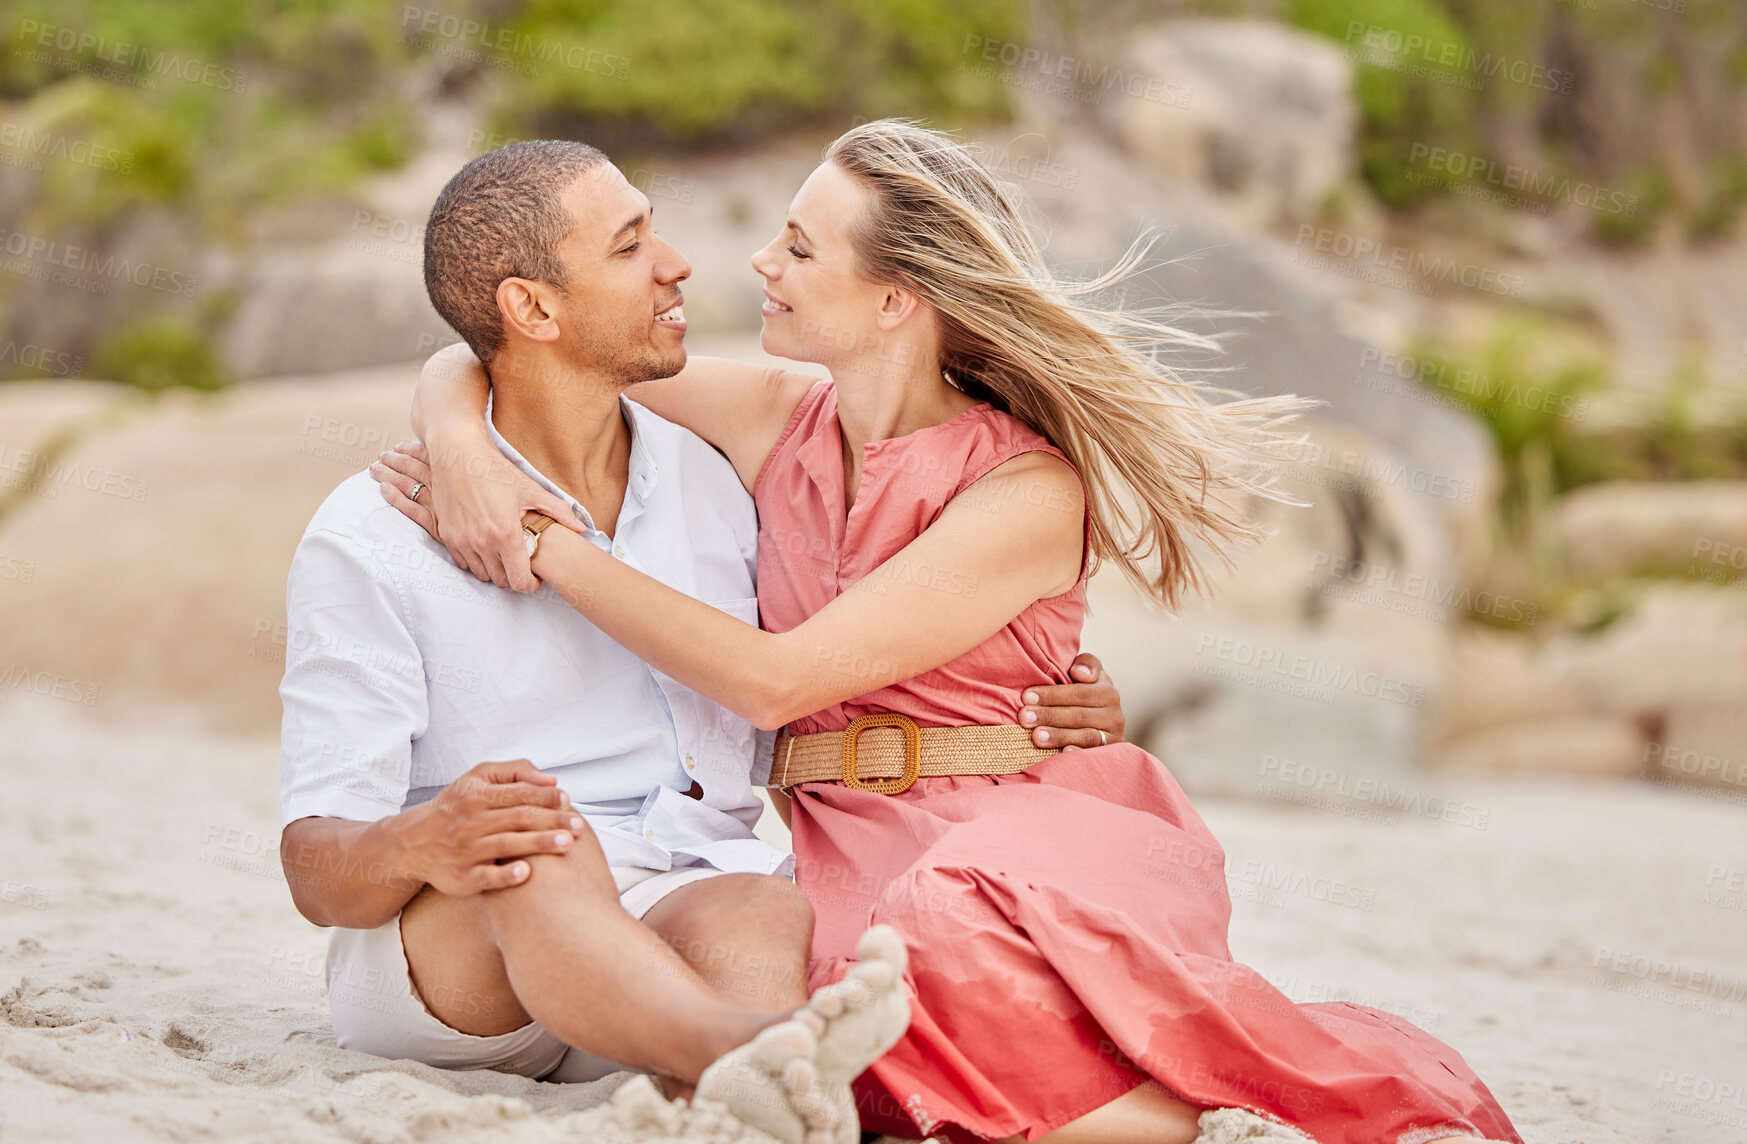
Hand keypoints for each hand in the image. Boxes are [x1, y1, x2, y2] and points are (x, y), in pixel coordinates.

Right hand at [373, 434, 576, 592]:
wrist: (457, 453)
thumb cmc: (494, 470)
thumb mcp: (530, 488)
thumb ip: (558, 511)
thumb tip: (581, 528)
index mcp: (505, 534)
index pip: (519, 582)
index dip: (530, 585)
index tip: (535, 577)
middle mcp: (482, 542)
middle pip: (501, 581)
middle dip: (514, 576)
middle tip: (522, 562)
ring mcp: (462, 541)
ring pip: (482, 574)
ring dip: (494, 570)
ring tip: (504, 555)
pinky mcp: (447, 536)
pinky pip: (463, 563)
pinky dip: (475, 561)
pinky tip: (485, 546)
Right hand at [387, 760, 585, 894]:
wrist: (413, 843)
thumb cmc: (456, 807)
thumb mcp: (478, 779)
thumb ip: (515, 772)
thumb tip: (551, 781)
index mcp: (476, 795)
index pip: (519, 793)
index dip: (546, 797)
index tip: (567, 801)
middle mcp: (469, 822)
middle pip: (518, 818)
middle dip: (552, 821)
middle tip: (578, 826)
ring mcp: (465, 851)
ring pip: (507, 845)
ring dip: (539, 844)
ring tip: (567, 844)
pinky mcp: (461, 877)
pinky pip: (486, 877)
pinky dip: (506, 876)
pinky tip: (527, 873)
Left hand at [1018, 652, 1125, 750]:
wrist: (1101, 723)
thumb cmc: (1083, 694)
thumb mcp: (1087, 674)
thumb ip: (1086, 664)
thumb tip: (1079, 673)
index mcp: (1106, 690)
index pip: (1078, 692)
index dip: (1052, 695)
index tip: (1027, 697)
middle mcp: (1114, 714)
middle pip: (1079, 715)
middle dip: (1049, 715)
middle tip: (1024, 718)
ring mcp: (1113, 736)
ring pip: (1086, 735)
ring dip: (1059, 736)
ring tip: (1036, 736)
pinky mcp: (1110, 754)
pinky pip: (1093, 754)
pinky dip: (1078, 753)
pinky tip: (1063, 752)